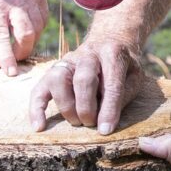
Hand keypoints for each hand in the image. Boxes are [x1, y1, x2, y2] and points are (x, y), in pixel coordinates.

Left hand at [0, 0, 45, 75]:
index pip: (1, 37)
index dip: (7, 57)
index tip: (11, 73)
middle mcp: (15, 0)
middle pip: (27, 34)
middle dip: (22, 51)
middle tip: (14, 58)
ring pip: (37, 29)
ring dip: (28, 41)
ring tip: (17, 40)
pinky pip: (43, 19)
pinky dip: (36, 28)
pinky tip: (24, 26)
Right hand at [29, 30, 147, 133]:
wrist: (108, 40)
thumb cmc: (122, 67)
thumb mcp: (134, 77)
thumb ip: (123, 95)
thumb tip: (105, 121)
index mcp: (112, 53)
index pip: (111, 83)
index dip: (109, 109)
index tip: (106, 130)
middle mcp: (87, 54)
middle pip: (82, 79)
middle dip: (86, 107)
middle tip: (91, 123)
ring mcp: (67, 61)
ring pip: (57, 79)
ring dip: (66, 106)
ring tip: (76, 121)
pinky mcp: (53, 70)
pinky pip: (39, 89)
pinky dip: (36, 108)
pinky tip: (39, 126)